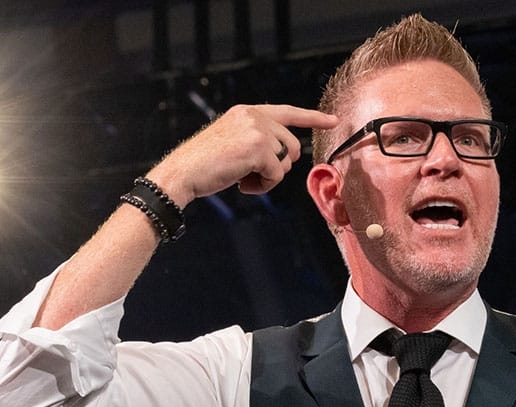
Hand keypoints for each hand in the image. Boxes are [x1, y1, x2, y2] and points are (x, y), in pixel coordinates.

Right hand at [145, 104, 337, 205]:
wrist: (182, 173)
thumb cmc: (205, 165)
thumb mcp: (233, 142)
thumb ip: (259, 139)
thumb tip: (287, 155)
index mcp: (247, 111)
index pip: (288, 111)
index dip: (313, 118)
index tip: (332, 121)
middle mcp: (254, 115)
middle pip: (292, 146)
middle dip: (279, 166)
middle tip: (253, 175)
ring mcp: (257, 130)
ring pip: (286, 162)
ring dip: (269, 178)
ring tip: (243, 179)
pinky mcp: (258, 148)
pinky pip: (277, 175)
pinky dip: (263, 186)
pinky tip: (242, 185)